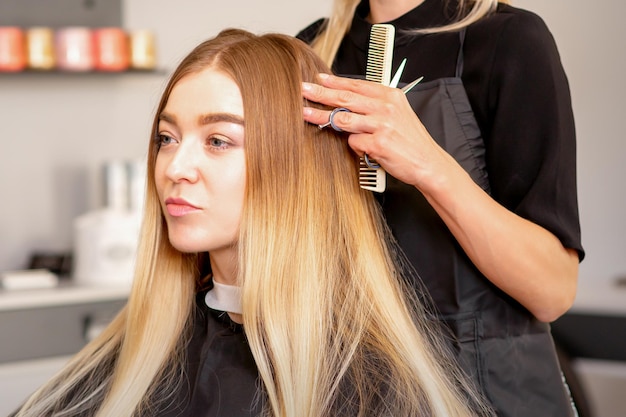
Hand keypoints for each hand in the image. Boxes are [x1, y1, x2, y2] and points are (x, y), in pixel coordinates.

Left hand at [302, 73, 453, 190]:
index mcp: (390, 96)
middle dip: (321, 93)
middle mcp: (386, 107)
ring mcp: (382, 125)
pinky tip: (365, 150)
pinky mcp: (378, 143)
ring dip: (321, 117)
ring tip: (305, 114)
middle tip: (302, 89)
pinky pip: (354, 143)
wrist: (428, 162)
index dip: (335, 82)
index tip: (318, 79)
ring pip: (343, 119)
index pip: (357, 85)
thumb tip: (347, 100)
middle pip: (345, 98)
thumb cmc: (410, 140)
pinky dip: (355, 147)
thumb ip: (375, 105)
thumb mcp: (398, 114)